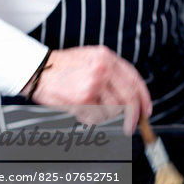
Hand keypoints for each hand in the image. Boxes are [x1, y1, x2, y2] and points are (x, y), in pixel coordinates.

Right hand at [22, 46, 151, 133]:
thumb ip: (110, 72)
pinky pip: (97, 117)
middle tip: (132, 126)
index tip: (146, 110)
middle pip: (129, 97)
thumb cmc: (61, 68)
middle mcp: (103, 68)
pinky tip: (80, 109)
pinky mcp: (84, 98)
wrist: (37, 71)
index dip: (144, 97)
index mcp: (106, 57)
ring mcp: (94, 83)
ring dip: (104, 115)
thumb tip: (130, 95)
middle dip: (133, 116)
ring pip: (113, 110)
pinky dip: (90, 118)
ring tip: (88, 107)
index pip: (134, 79)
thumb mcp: (89, 59)